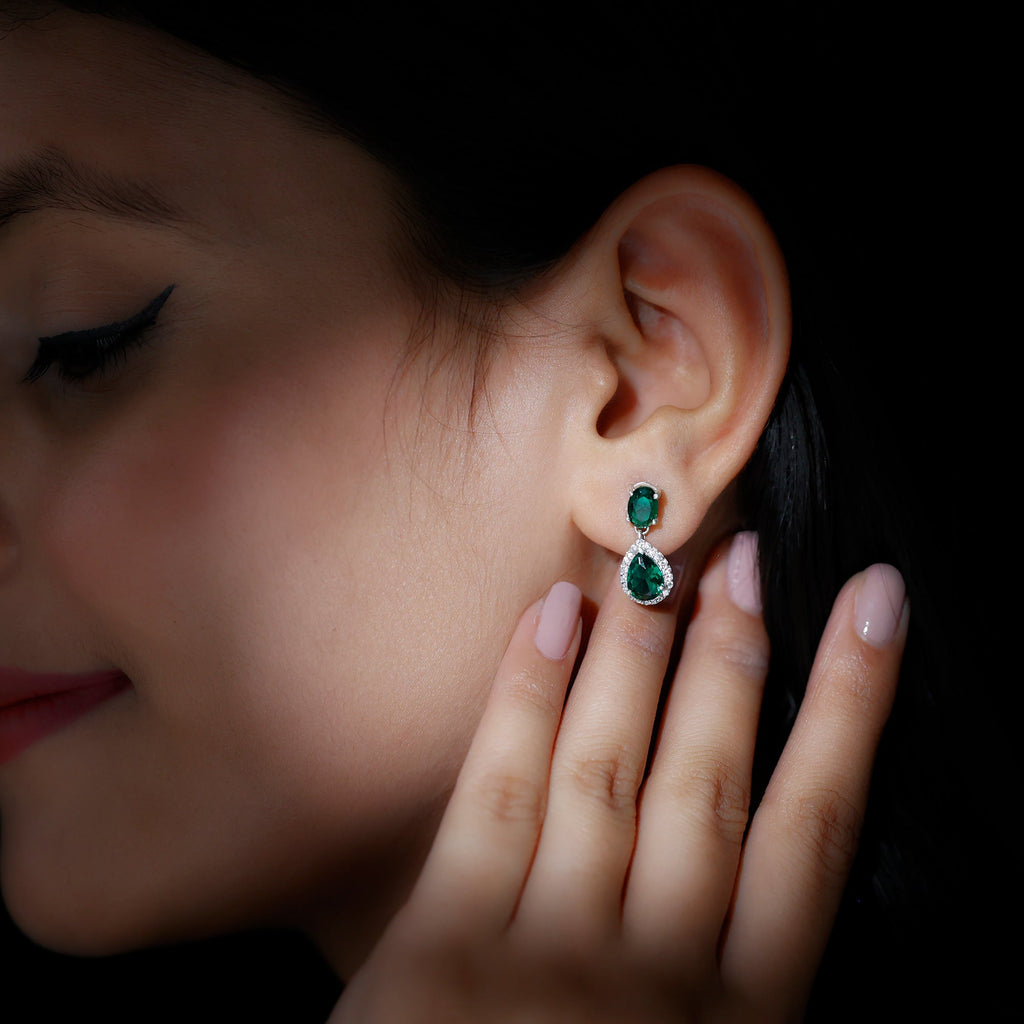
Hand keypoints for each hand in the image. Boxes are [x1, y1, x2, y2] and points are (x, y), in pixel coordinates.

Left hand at [330, 533, 907, 1022]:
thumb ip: (745, 985)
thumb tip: (783, 866)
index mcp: (741, 1017)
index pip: (814, 830)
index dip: (850, 707)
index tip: (874, 607)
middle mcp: (654, 971)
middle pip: (710, 778)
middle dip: (738, 657)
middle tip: (749, 555)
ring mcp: (545, 950)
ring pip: (610, 770)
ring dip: (643, 658)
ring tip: (665, 563)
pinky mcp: (441, 943)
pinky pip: (494, 793)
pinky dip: (527, 696)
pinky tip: (551, 615)